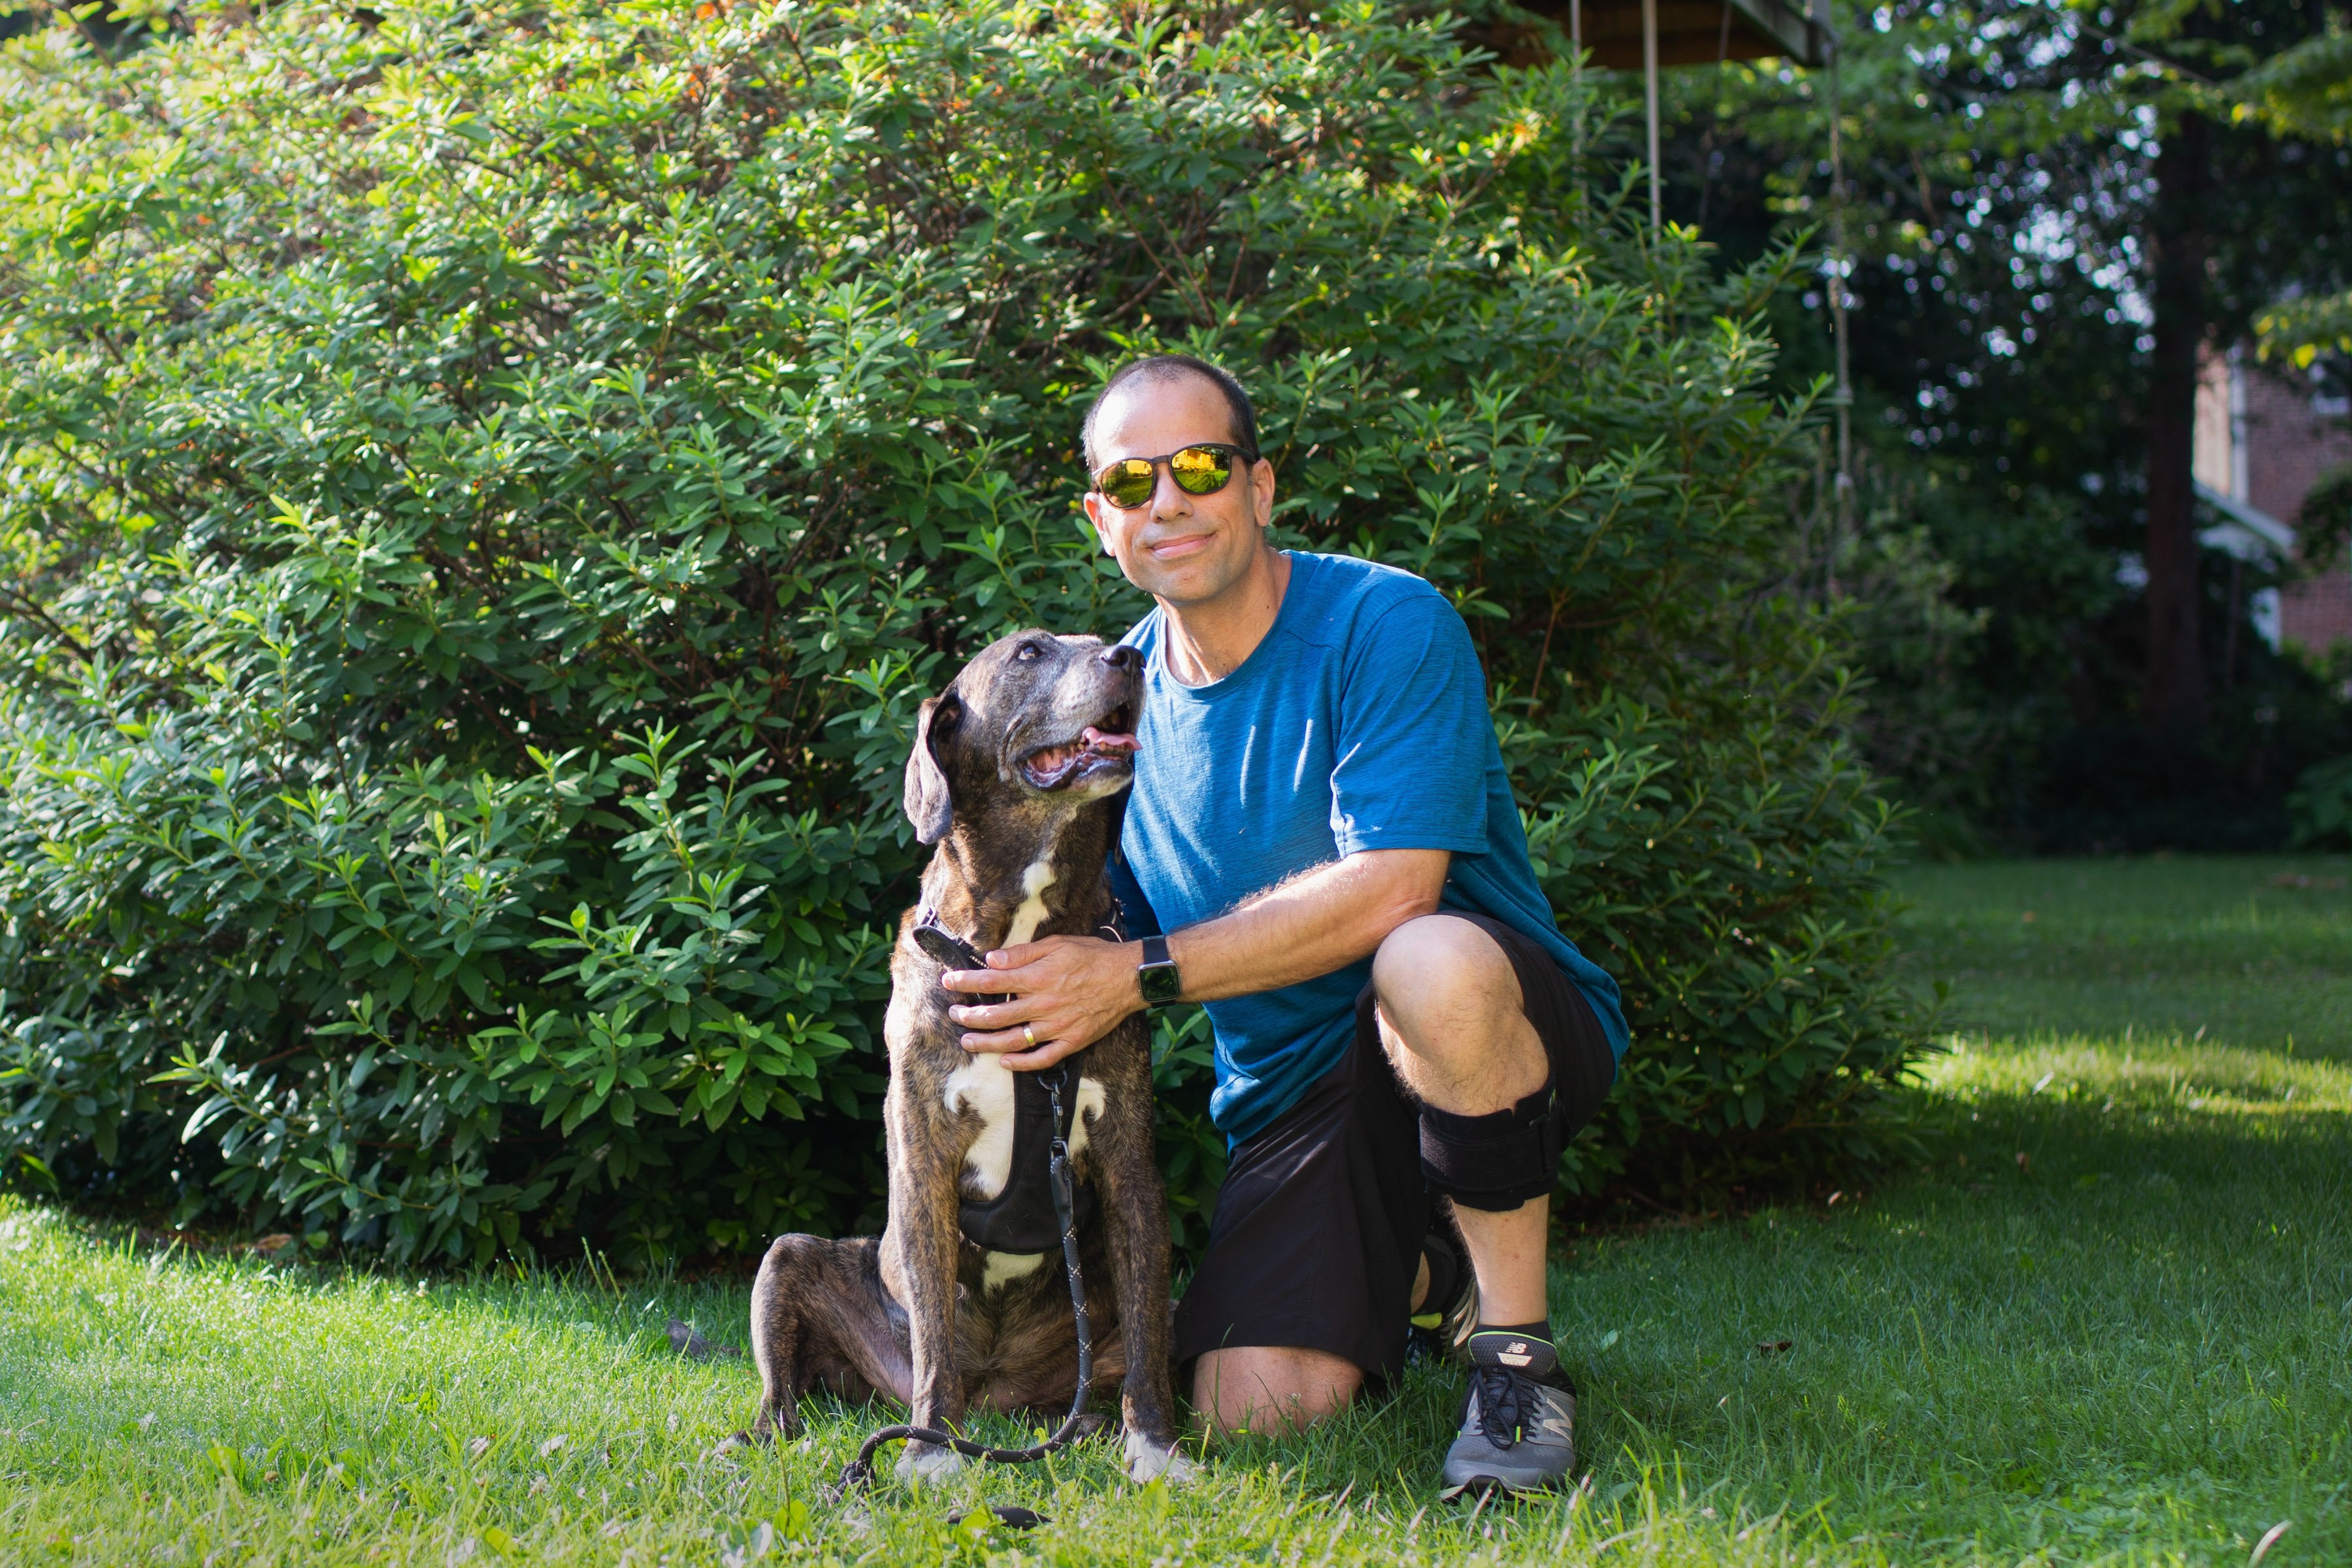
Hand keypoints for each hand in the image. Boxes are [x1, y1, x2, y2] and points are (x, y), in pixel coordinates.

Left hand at [941, 935, 1146, 1068]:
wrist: (1128, 978)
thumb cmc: (1093, 956)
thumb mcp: (1057, 944)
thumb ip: (1023, 953)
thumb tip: (991, 959)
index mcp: (1039, 977)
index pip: (993, 982)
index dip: (967, 982)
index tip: (949, 982)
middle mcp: (1044, 1004)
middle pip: (997, 1015)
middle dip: (970, 1016)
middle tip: (954, 1015)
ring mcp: (1058, 1026)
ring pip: (1014, 1040)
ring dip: (987, 1043)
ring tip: (967, 1041)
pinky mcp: (1071, 1041)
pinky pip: (1043, 1058)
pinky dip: (1022, 1063)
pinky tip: (1005, 1062)